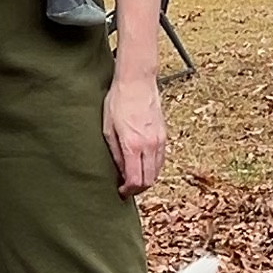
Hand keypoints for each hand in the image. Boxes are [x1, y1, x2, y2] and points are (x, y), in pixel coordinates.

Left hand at [102, 63, 164, 197]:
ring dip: (147, 178)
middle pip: (149, 180)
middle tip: (127, 187)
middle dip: (138, 188)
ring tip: (133, 176)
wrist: (137, 82)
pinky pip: (161, 159)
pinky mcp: (164, 135)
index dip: (129, 190)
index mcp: (133, 145)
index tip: (121, 190)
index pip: (136, 180)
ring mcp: (159, 140)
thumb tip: (120, 171)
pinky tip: (142, 164)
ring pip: (157, 171)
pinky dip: (153, 167)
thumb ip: (115, 153)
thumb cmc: (119, 101)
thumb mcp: (108, 129)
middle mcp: (150, 145)